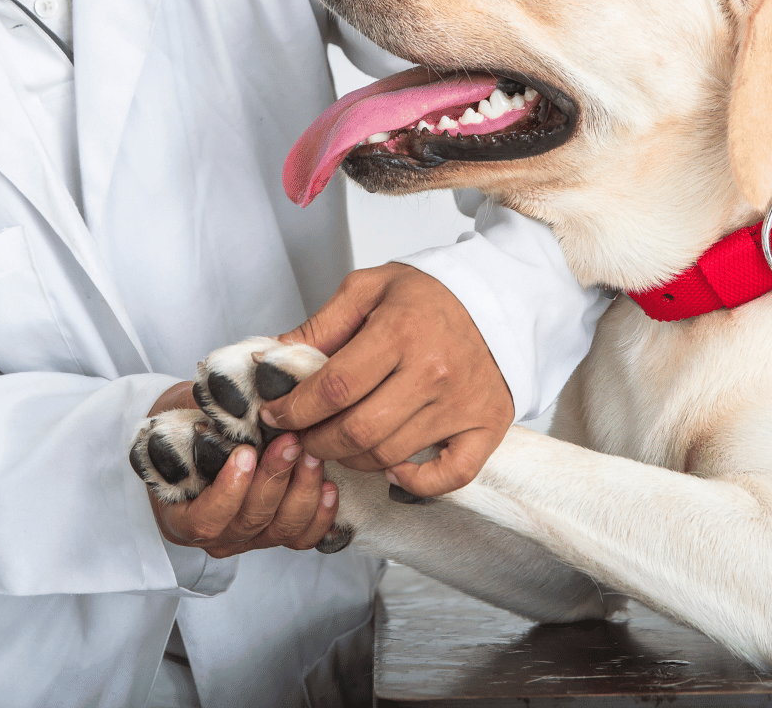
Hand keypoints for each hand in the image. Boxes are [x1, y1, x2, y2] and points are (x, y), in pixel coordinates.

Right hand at [144, 383, 336, 557]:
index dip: (228, 490)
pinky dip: (320, 515)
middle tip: (289, 442)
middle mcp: (218, 534)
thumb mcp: (184, 421)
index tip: (245, 453)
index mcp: (182, 516)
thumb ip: (204, 423)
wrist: (198, 436)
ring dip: (301, 489)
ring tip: (311, 454)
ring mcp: (251, 538)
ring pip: (282, 528)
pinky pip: (303, 536)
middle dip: (274, 478)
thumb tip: (233, 403)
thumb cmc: (190, 428)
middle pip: (250, 520)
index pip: (206, 519)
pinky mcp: (279, 533)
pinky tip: (329, 487)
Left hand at [262, 264, 512, 497]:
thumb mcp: (368, 289)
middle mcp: (433, 372)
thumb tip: (270, 360)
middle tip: (301, 436)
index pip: (334, 387)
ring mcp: (462, 404)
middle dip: (315, 441)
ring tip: (337, 443)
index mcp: (401, 331)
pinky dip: (414, 482)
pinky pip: (450, 476)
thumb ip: (319, 325)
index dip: (295, 409)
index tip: (276, 414)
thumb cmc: (429, 295)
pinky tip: (391, 467)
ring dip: (351, 459)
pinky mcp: (487, 426)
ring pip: (389, 455)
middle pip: (357, 430)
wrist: (501, 297)